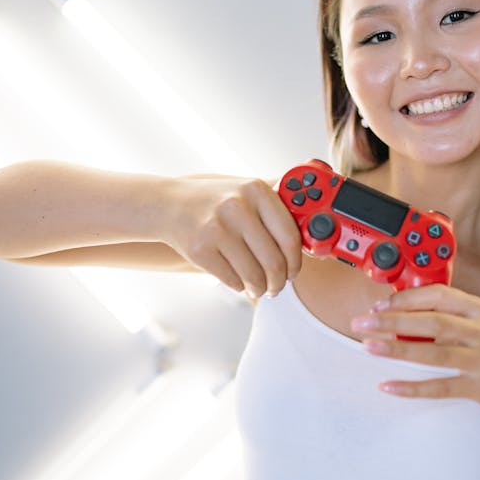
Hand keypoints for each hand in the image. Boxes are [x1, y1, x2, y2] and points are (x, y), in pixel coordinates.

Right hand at [163, 175, 302, 296]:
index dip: (297, 261)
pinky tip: (238, 280)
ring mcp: (217, 228)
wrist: (169, 204)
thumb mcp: (246, 191)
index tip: (295, 270)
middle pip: (274, 261)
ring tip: (259, 287)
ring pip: (254, 276)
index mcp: (256, 190)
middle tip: (278, 286)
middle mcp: (238, 206)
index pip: (290, 236)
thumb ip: (276, 207)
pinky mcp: (200, 249)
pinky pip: (233, 281)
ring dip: (261, 289)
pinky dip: (240, 286)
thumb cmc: (215, 201)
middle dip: (279, 282)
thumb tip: (310, 232)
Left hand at [351, 284, 479, 421]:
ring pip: (433, 352)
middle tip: (363, 322)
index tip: (381, 304)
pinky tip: (389, 385)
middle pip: (431, 321)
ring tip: (369, 347)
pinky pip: (440, 387)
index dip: (407, 298)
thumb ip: (455, 318)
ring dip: (396, 349)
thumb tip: (408, 313)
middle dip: (392, 320)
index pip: (440, 295)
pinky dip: (412, 387)